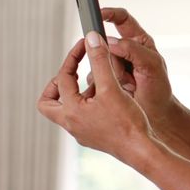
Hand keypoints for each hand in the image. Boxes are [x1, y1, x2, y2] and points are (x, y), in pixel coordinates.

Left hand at [38, 32, 155, 163]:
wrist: (141, 150)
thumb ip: (100, 61)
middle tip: (73, 73)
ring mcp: (81, 133)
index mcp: (70, 111)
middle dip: (57, 84)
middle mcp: (71, 124)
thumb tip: (91, 39)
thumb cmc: (127, 122)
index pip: (63, 76)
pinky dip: (88, 104)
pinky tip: (108, 98)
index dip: (74, 56)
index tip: (87, 44)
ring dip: (77, 93)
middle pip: (48, 103)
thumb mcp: (112, 86)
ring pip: (66, 110)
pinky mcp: (92, 137)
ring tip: (98, 83)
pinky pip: (82, 118)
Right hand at [96, 7, 176, 127]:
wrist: (155, 115)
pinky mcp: (106, 78)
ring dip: (111, 72)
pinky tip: (120, 89)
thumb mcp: (152, 66)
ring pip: (100, 59)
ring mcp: (115, 64)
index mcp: (138, 41)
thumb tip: (111, 41)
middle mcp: (125, 50)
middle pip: (106, 41)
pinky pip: (95, 75)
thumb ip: (134, 50)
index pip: (122, 18)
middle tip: (125, 71)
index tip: (97, 13)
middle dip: (111, 55)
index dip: (109, 13)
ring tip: (129, 83)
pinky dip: (104, 83)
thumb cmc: (159, 89)